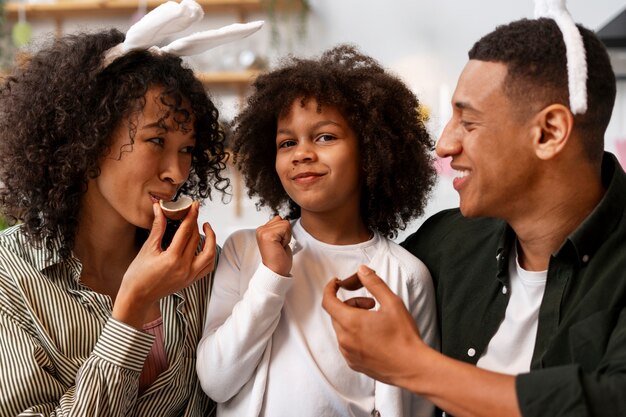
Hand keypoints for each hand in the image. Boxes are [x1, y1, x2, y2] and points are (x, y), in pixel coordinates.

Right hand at [113, 201, 216, 327]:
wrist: (137, 297)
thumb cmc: (137, 275)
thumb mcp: (147, 249)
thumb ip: (157, 228)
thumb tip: (159, 208)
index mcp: (172, 258)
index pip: (187, 231)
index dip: (192, 215)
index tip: (195, 204)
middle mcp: (185, 267)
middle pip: (197, 239)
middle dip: (197, 222)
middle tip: (195, 212)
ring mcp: (190, 276)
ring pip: (209, 254)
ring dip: (210, 239)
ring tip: (205, 227)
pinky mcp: (191, 281)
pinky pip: (208, 266)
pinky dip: (210, 254)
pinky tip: (206, 245)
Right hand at [256, 215, 291, 275]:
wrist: (276, 271)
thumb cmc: (279, 258)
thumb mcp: (278, 239)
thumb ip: (278, 229)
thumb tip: (282, 219)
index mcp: (262, 230)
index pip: (279, 219)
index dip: (284, 232)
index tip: (278, 244)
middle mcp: (260, 230)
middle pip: (282, 220)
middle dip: (285, 233)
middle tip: (279, 246)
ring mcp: (263, 232)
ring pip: (285, 223)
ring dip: (286, 236)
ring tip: (279, 246)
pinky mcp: (267, 235)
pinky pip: (285, 228)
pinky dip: (286, 238)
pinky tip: (280, 247)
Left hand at [322, 265, 424, 385]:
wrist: (412, 368)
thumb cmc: (404, 338)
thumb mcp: (392, 303)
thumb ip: (374, 283)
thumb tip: (362, 271)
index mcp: (351, 323)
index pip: (328, 301)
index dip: (330, 288)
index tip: (336, 283)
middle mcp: (345, 340)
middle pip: (337, 313)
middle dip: (350, 304)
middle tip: (371, 303)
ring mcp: (348, 353)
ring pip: (341, 328)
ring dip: (352, 319)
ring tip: (375, 320)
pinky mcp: (353, 363)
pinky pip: (346, 343)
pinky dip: (354, 334)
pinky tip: (374, 335)